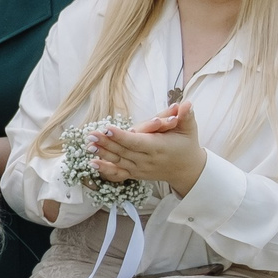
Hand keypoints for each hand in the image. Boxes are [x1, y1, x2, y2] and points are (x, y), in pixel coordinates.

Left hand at [92, 101, 206, 195]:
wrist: (186, 170)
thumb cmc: (186, 145)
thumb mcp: (189, 129)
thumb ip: (186, 117)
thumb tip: (187, 104)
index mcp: (159, 147)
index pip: (137, 142)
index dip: (122, 136)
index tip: (107, 129)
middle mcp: (147, 159)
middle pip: (124, 151)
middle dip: (106, 143)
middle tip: (91, 134)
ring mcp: (140, 168)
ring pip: (118, 160)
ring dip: (102, 153)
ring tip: (88, 145)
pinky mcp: (135, 173)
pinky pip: (118, 173)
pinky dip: (105, 169)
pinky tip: (92, 163)